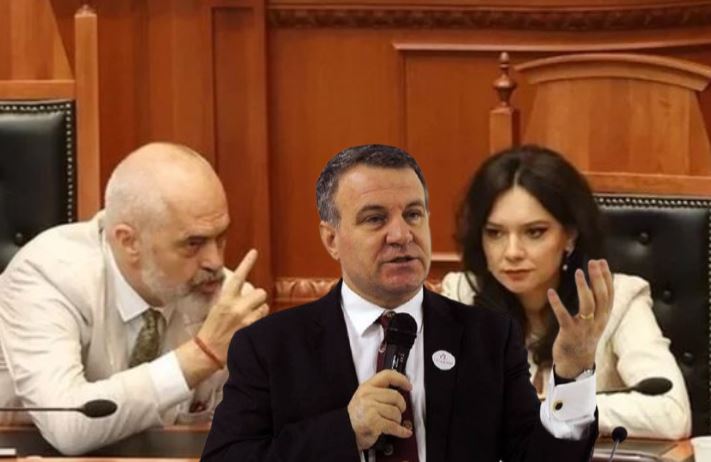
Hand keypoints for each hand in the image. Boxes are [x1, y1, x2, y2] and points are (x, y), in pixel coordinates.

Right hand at [196, 249, 268, 362]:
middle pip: (260, 292)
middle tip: (249, 306)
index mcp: (225, 300)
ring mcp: (247, 320)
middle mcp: (237, 308)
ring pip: (265, 307)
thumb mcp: (216, 308)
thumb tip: (243, 288)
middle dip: (257, 298)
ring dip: (259, 311)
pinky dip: (260, 323)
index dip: (247, 263)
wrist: (208, 351)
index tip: (254, 252)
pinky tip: (251, 328)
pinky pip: (264, 320)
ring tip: (248, 319)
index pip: (239, 277)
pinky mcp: (253, 331)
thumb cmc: (212, 329)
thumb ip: (230, 297)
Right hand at [347, 370, 412, 450]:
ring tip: (393, 422)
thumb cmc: (358, 415)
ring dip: (398, 420)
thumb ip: (379, 391)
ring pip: (396, 411)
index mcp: (367, 387)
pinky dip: (401, 431)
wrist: (346, 430)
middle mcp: (368, 395)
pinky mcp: (374, 422)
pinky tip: (404, 432)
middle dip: (401, 406)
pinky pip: (394, 426)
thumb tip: (400, 389)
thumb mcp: (364, 397)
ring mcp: (370, 408)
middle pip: (395, 396)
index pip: (387, 376)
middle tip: (399, 411)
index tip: (408, 385)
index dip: (401, 379)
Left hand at [550, 259, 612, 378]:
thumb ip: (597, 305)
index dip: (607, 277)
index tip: (602, 261)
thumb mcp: (595, 321)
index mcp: (603, 317)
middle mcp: (597, 322)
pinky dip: (557, 304)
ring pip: (588, 306)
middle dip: (598, 278)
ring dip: (583, 288)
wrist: (576, 364)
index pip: (609, 294)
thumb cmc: (583, 338)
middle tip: (593, 262)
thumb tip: (597, 283)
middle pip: (601, 297)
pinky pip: (564, 317)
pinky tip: (551, 292)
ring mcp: (584, 328)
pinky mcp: (569, 333)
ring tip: (578, 272)